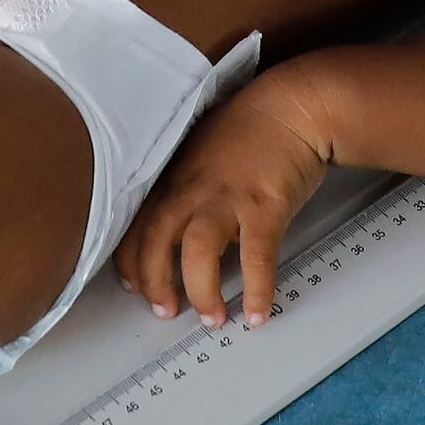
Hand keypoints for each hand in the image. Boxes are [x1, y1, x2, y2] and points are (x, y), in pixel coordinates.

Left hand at [121, 80, 331, 325]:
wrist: (292, 107)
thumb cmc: (249, 130)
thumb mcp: (199, 153)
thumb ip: (182, 185)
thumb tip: (173, 223)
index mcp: (174, 178)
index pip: (137, 226)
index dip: (132, 263)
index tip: (134, 287)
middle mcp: (193, 188)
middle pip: (156, 241)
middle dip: (155, 283)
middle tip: (166, 311)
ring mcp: (228, 197)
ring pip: (198, 251)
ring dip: (201, 291)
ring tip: (212, 317)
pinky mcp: (265, 205)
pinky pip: (256, 257)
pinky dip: (256, 288)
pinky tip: (259, 311)